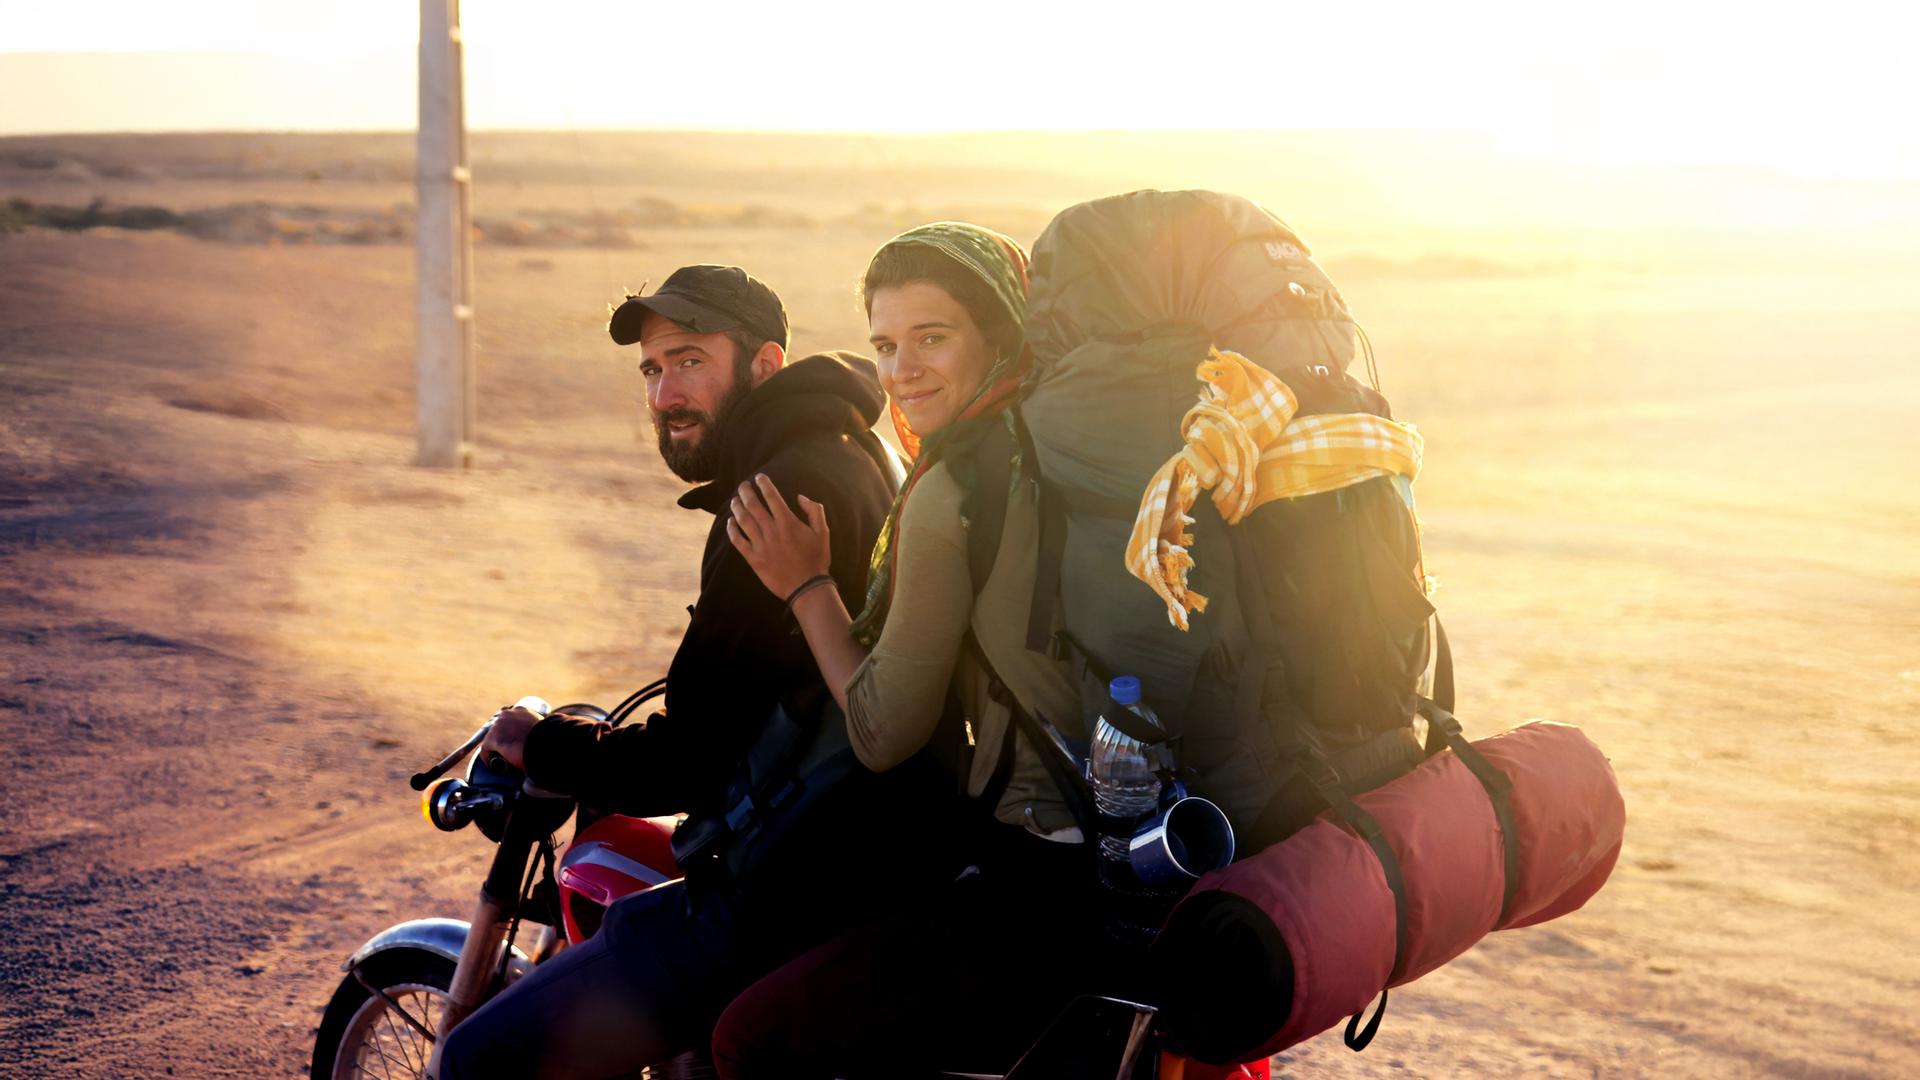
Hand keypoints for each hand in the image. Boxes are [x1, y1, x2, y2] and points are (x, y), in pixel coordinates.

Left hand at [481, 705, 540, 770]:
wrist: (545, 745)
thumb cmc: (549, 741)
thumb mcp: (543, 729)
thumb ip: (536, 731)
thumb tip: (539, 740)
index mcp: (521, 710)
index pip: (508, 717)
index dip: (507, 730)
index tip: (510, 738)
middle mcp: (507, 714)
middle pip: (496, 727)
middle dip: (499, 738)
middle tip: (504, 750)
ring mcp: (498, 726)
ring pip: (491, 738)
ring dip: (495, 748)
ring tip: (500, 758)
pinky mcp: (492, 739)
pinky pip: (485, 750)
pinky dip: (487, 758)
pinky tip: (493, 765)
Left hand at [726, 473, 830, 599]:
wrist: (807, 587)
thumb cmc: (817, 559)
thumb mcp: (823, 532)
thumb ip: (814, 511)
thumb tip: (801, 497)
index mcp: (788, 522)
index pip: (772, 497)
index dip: (764, 484)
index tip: (759, 477)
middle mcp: (772, 531)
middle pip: (754, 506)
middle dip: (746, 492)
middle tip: (743, 485)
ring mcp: (761, 545)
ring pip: (744, 521)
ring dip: (737, 508)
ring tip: (734, 500)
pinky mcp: (754, 559)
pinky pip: (738, 541)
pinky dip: (732, 530)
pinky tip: (730, 522)